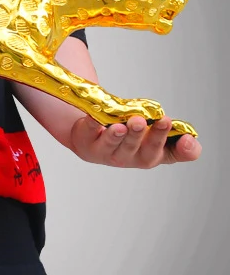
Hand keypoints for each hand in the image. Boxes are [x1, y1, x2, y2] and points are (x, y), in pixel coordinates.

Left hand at [70, 114, 201, 167]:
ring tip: (124, 125)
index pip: (165, 154)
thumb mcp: (156, 140)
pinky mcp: (85, 141)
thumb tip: (191, 139)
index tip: (186, 138)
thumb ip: (178, 142)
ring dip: (118, 135)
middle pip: (137, 149)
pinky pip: (88, 131)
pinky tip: (94, 117)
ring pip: (112, 144)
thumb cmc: (130, 138)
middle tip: (147, 122)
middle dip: (144, 136)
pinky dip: (91, 123)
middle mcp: (127, 157)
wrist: (93, 137)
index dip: (179, 150)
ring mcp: (104, 151)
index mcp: (148, 156)